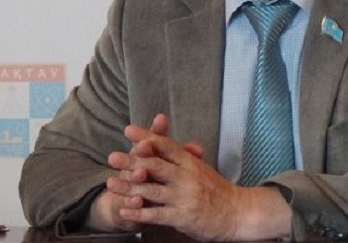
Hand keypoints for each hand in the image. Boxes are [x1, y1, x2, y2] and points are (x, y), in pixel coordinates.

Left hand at [105, 121, 290, 240]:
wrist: (237, 213)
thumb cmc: (216, 189)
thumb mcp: (200, 167)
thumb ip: (182, 155)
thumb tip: (161, 140)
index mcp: (190, 162)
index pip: (166, 146)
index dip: (146, 137)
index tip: (128, 131)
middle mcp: (187, 177)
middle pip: (155, 166)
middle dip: (131, 161)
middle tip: (112, 157)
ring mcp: (184, 197)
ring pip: (152, 190)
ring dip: (128, 188)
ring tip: (110, 184)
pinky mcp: (183, 217)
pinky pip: (156, 215)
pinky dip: (139, 213)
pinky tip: (124, 211)